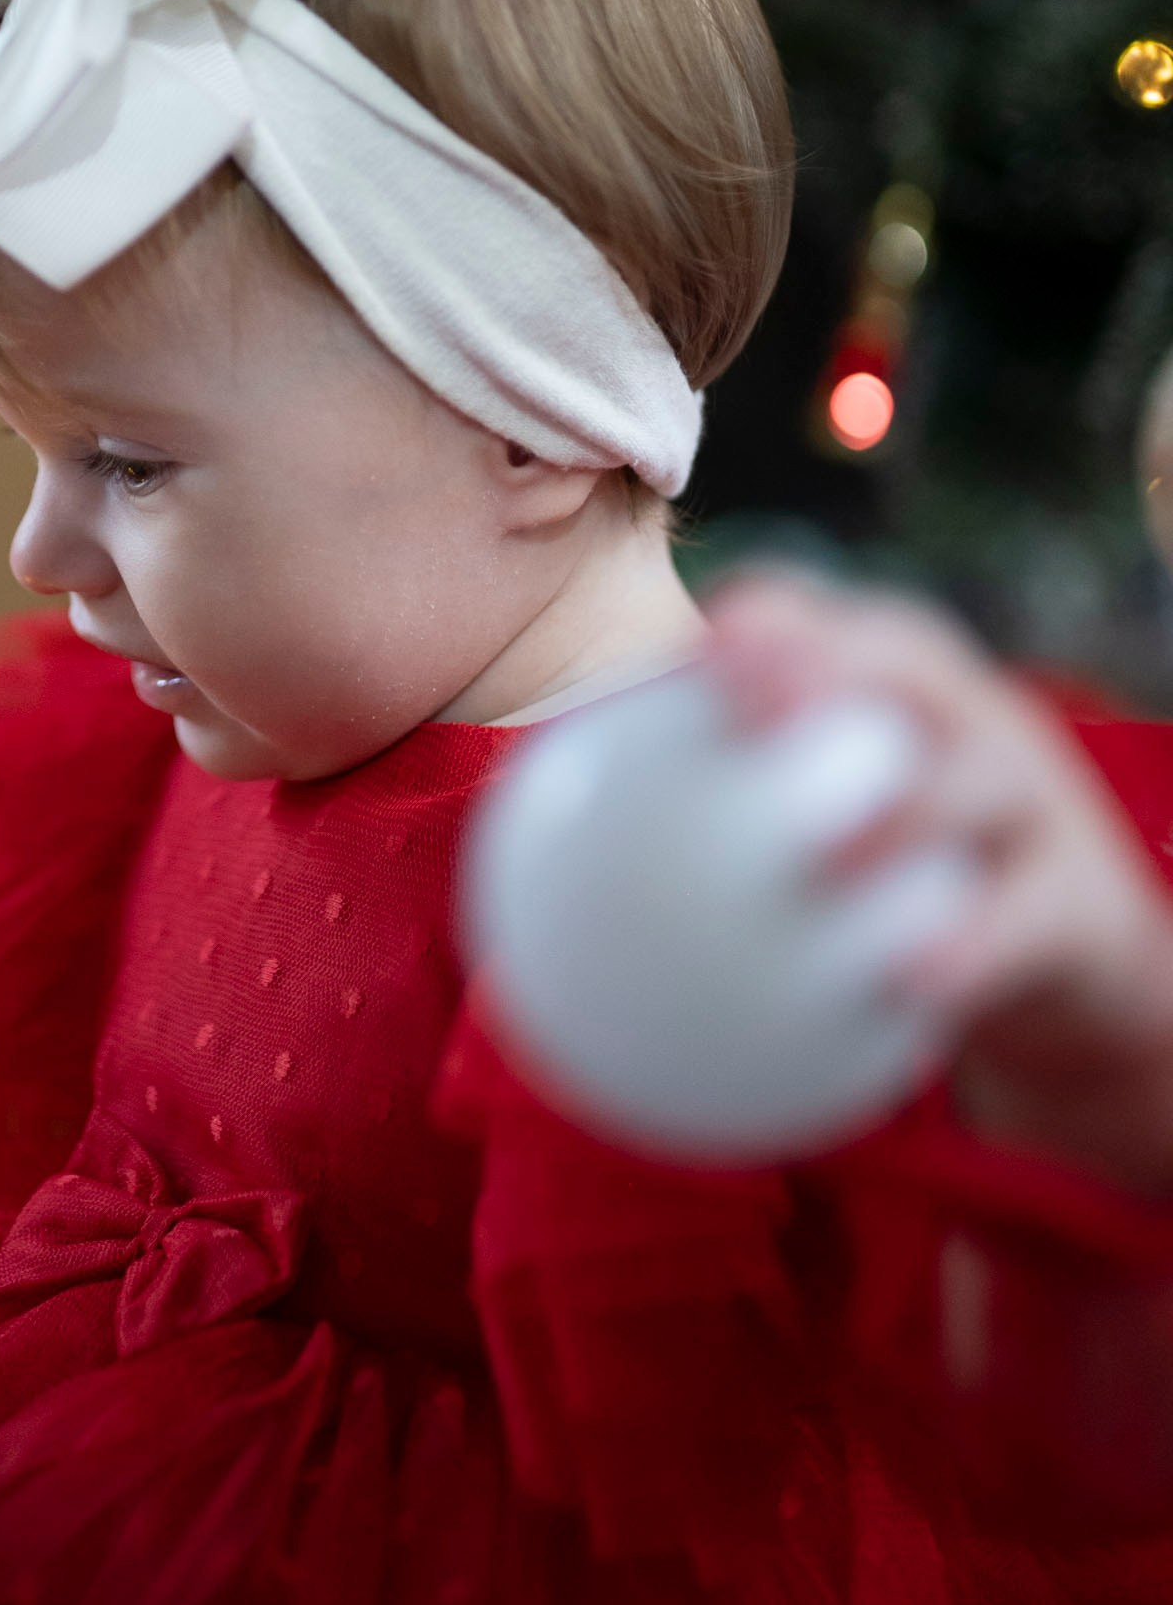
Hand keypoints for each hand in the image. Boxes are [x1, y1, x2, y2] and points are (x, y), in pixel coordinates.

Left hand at [708, 571, 1172, 1191]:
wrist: (1071, 984)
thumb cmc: (898, 898)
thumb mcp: (811, 857)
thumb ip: (696, 844)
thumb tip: (521, 888)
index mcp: (890, 691)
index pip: (828, 625)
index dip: (769, 620)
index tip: (696, 645)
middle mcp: (967, 720)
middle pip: (909, 663)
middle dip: (829, 662)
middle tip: (744, 691)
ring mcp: (1034, 805)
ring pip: (975, 780)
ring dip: (903, 806)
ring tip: (827, 849)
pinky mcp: (1083, 904)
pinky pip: (1023, 920)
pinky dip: (966, 947)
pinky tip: (908, 982)